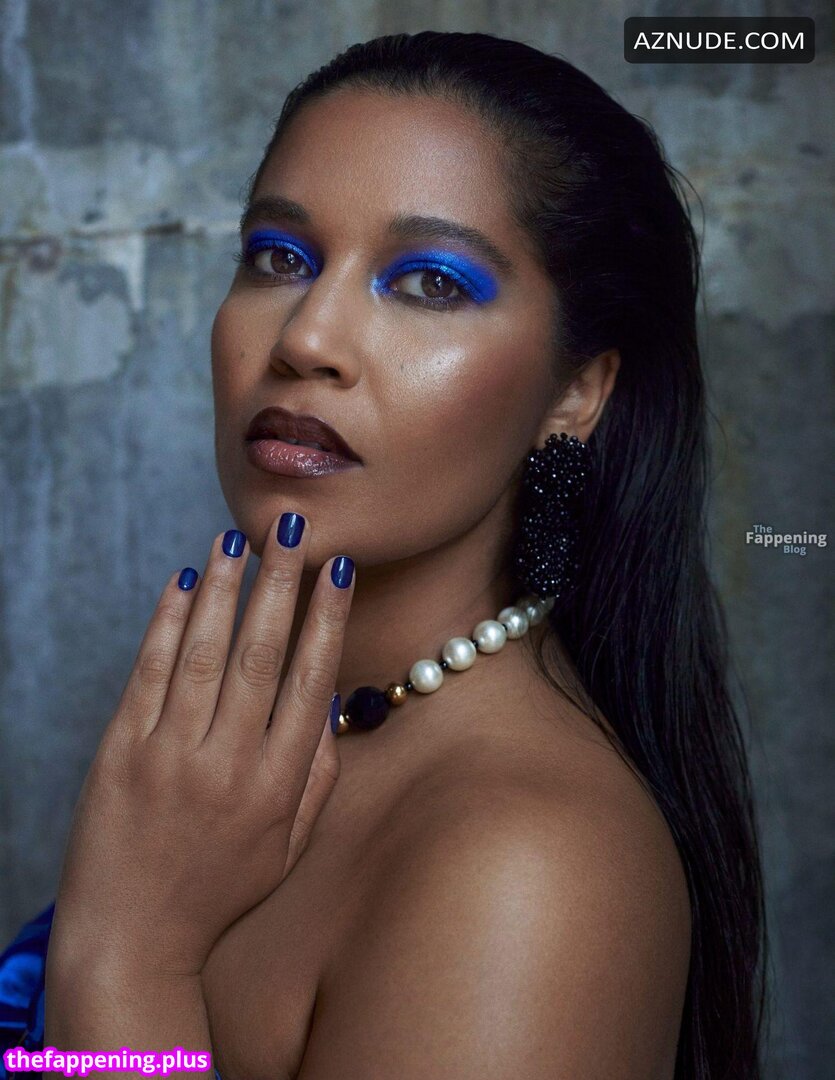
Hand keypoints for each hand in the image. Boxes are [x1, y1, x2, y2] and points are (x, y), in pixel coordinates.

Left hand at [48, 514, 353, 978]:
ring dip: (222, 590)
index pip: (310, 682)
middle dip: (280, 583)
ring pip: (204, 653)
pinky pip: (148, 674)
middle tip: (292, 529)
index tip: (338, 568)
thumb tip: (328, 699)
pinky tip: (182, 585)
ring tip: (235, 540)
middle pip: (261, 654)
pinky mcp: (121, 752)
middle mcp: (227, 764)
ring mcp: (169, 755)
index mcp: (277, 786)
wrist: (131, 937)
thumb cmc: (220, 888)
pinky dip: (166, 625)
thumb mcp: (290, 845)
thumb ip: (317, 774)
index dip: (327, 619)